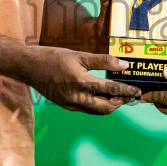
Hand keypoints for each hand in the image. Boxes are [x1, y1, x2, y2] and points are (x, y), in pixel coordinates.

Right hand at [21, 46, 139, 114]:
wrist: (29, 67)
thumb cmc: (53, 57)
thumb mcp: (79, 54)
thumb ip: (103, 61)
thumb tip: (124, 65)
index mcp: (82, 82)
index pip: (111, 91)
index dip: (127, 92)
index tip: (137, 91)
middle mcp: (77, 97)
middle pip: (106, 108)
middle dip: (120, 103)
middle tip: (129, 95)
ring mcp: (70, 104)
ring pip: (97, 111)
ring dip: (109, 105)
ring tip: (118, 96)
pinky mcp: (66, 106)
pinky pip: (87, 110)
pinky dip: (97, 105)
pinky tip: (101, 96)